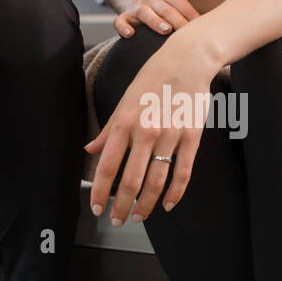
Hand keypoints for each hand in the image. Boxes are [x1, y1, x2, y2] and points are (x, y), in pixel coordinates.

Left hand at [85, 31, 219, 223]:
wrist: (187, 60)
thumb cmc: (151, 79)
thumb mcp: (123, 101)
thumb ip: (108, 129)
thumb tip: (90, 150)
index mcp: (124, 122)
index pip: (107, 165)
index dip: (100, 190)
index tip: (96, 207)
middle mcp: (146, 131)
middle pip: (131, 180)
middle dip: (122, 206)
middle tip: (117, 220)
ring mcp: (170, 136)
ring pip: (156, 181)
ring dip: (146, 205)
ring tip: (139, 217)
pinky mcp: (192, 137)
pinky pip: (183, 172)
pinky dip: (175, 193)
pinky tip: (166, 205)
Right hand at [113, 0, 199, 37]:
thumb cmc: (165, 10)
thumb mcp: (177, 6)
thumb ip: (192, 17)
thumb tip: (218, 32)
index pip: (180, 3)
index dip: (190, 16)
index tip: (202, 30)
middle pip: (165, 8)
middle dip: (177, 19)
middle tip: (187, 31)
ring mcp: (137, 8)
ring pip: (144, 12)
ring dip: (155, 21)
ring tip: (166, 30)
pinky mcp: (124, 16)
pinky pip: (120, 21)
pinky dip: (123, 27)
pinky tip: (130, 35)